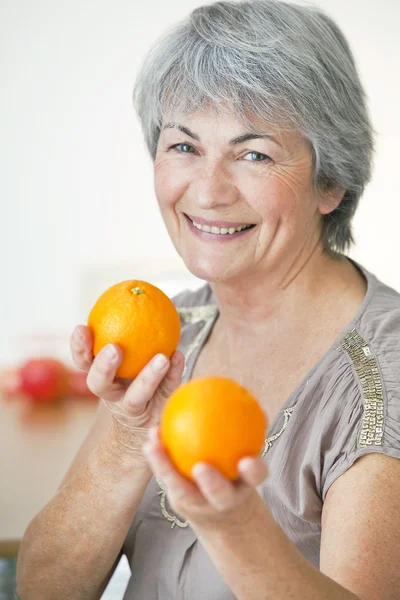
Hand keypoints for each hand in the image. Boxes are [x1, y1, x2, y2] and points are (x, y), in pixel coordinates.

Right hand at [69, 325, 184, 449]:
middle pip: (98, 384)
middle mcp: (111, 394)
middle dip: (103, 367)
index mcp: (99, 375)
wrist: (150, 412)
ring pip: (135, 398)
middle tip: (114, 348)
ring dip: (148, 377)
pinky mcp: (155, 416)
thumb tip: (141, 289)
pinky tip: (179, 356)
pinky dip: (174, 375)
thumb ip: (129, 326)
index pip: (82, 361)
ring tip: (162, 358)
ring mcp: (133, 409)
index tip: (82, 327)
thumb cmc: (137, 368)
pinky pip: (166, 394)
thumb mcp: (129, 349)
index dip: (78, 347)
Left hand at [143, 427, 268, 530]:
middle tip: (201, 467)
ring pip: (183, 491)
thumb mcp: (244, 453)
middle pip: (220, 495)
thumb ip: (249, 429)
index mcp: (245, 485)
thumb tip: (249, 398)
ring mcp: (199, 504)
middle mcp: (223, 499)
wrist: (218, 506)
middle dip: (213, 484)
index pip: (255, 478)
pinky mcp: (179, 501)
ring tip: (153, 445)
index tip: (247, 461)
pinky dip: (158, 457)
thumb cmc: (234, 468)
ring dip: (166, 469)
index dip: (254, 471)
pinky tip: (151, 435)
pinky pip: (166, 478)